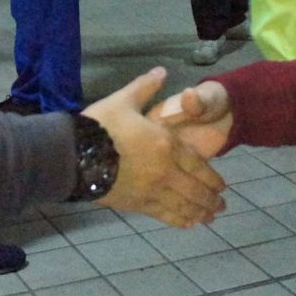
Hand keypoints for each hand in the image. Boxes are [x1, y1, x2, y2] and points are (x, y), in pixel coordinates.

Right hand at [85, 68, 226, 227]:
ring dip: (199, 212)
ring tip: (210, 217)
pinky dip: (178, 220)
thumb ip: (145, 87)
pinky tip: (186, 224)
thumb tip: (162, 71)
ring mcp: (151, 191)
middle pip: (195, 189)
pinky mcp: (136, 204)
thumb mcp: (124, 101)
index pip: (198, 165)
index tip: (222, 185)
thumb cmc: (100, 126)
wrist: (73, 156)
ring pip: (183, 205)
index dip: (212, 177)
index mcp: (166, 145)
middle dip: (211, 199)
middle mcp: (165, 171)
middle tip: (221, 205)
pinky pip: (163, 214)